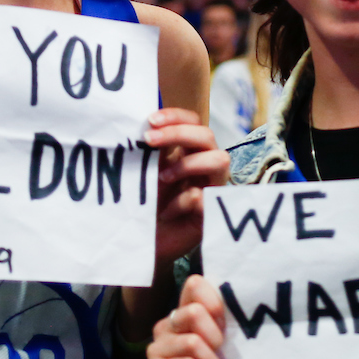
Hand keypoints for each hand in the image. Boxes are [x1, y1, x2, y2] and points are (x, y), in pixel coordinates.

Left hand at [146, 109, 230, 265]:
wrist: (142, 242)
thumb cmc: (144, 204)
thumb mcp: (142, 173)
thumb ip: (147, 151)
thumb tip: (138, 126)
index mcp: (188, 152)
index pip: (192, 122)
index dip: (176, 116)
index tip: (150, 120)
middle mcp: (203, 165)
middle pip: (207, 135)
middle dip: (178, 133)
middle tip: (149, 139)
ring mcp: (210, 187)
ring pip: (219, 159)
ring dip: (188, 164)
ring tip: (162, 179)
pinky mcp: (211, 212)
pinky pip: (203, 196)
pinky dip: (180, 202)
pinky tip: (165, 213)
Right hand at [146, 274, 225, 358]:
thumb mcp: (222, 343)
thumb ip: (221, 319)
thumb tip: (232, 296)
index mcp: (183, 313)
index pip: (194, 285)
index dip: (214, 302)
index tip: (224, 324)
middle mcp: (166, 326)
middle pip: (193, 312)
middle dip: (214, 336)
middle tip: (217, 354)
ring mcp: (156, 349)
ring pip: (191, 343)